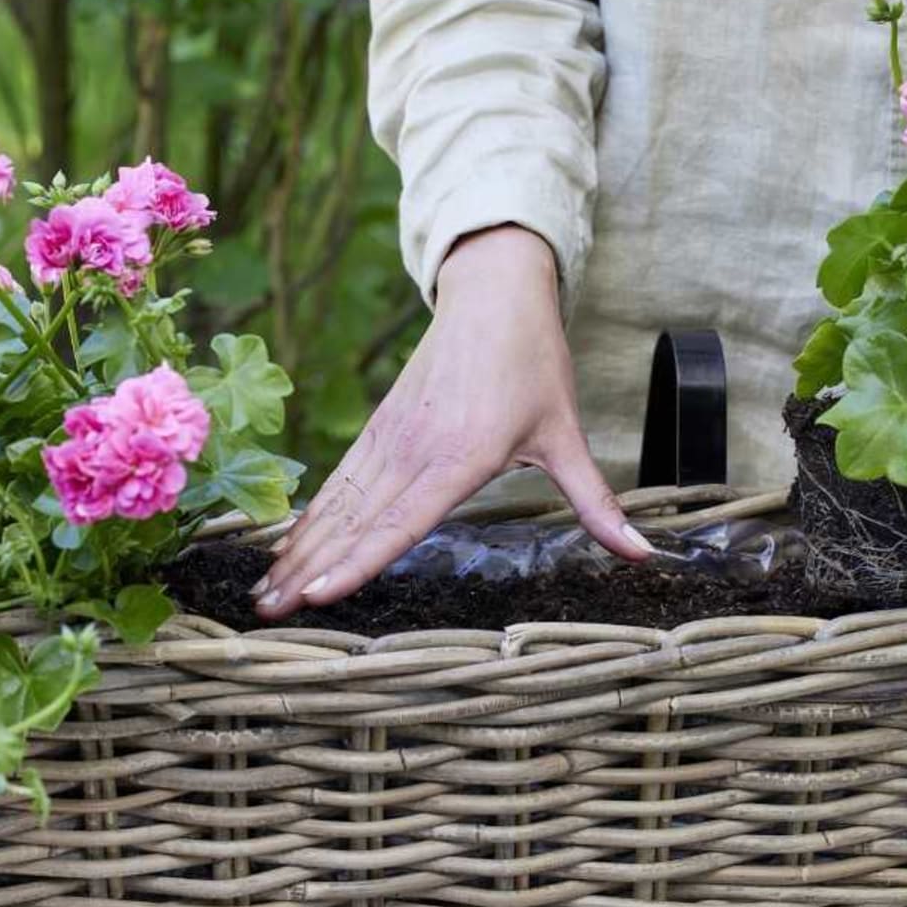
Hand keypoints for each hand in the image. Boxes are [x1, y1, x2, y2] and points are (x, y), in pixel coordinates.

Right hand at [251, 225, 650, 619]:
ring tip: (263, 592)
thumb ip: (596, 502)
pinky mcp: (381, 427)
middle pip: (353, 521)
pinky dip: (310, 515)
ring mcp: (391, 437)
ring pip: (337, 503)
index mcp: (460, 457)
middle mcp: (416, 450)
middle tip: (264, 613)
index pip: (400, 522)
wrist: (493, 292)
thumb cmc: (533, 362)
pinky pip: (339, 480)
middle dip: (307, 570)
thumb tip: (643, 553)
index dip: (357, 561)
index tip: (317, 595)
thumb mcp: (566, 434)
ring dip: (298, 548)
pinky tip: (286, 544)